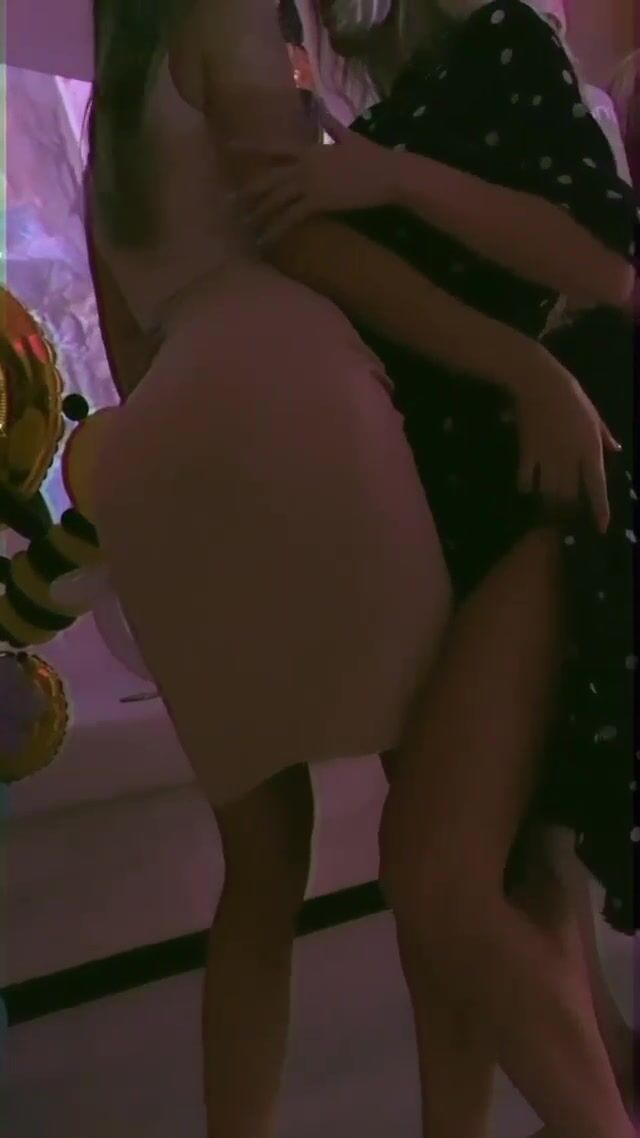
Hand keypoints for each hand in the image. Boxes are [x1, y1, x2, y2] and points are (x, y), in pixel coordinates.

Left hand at [240, 109, 396, 246]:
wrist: (388, 173)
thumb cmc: (374, 156)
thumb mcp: (351, 136)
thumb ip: (333, 125)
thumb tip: (324, 108)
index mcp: (309, 149)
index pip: (273, 146)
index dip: (250, 146)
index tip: (229, 146)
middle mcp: (304, 165)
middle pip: (268, 177)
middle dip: (247, 191)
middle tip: (227, 201)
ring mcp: (310, 183)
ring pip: (275, 200)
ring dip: (259, 215)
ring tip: (244, 227)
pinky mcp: (319, 202)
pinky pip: (291, 218)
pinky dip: (276, 230)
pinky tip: (266, 241)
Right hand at [513, 345, 619, 534]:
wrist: (539, 383)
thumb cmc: (571, 397)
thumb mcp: (595, 416)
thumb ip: (605, 436)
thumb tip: (616, 450)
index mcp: (590, 449)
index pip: (598, 486)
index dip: (600, 509)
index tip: (601, 528)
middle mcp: (570, 458)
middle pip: (569, 495)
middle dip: (569, 508)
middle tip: (566, 514)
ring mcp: (547, 457)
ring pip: (548, 491)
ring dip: (548, 501)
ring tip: (547, 506)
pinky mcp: (528, 452)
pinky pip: (525, 478)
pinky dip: (526, 486)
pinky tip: (526, 488)